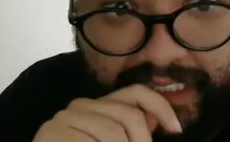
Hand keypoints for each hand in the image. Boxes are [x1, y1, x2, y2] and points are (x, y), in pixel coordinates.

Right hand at [33, 85, 181, 140]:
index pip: (137, 93)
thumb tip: (161, 120)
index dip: (162, 108)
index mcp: (97, 105)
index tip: (177, 130)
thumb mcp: (111, 141)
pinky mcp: (52, 132)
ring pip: (114, 133)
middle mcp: (79, 105)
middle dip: (142, 141)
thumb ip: (131, 128)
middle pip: (129, 116)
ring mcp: (63, 118)